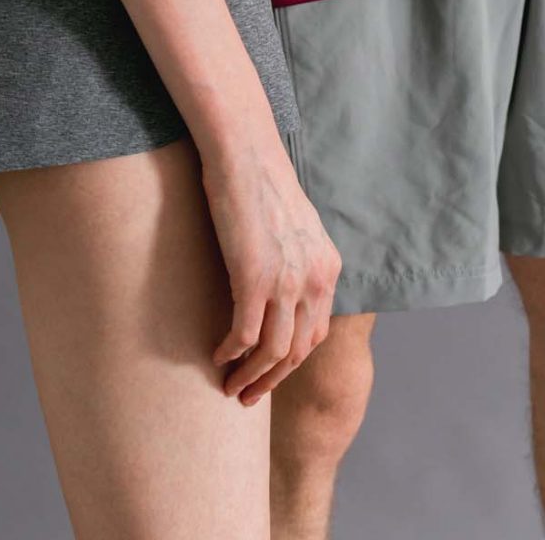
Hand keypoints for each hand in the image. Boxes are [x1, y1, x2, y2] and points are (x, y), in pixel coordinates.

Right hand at [200, 133, 342, 403]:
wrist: (244, 151)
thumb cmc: (260, 181)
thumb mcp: (295, 225)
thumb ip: (296, 258)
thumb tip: (279, 283)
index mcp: (328, 266)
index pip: (316, 333)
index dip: (291, 361)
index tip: (269, 373)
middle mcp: (315, 279)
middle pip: (298, 351)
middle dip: (272, 379)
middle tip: (247, 394)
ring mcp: (286, 281)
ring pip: (273, 352)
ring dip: (250, 376)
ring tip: (230, 386)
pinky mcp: (254, 277)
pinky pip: (244, 334)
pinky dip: (231, 353)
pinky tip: (217, 356)